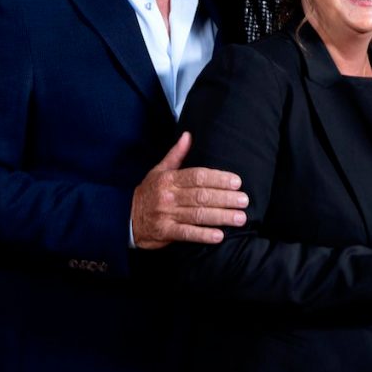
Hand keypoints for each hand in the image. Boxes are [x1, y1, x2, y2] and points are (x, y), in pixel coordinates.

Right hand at [130, 132, 246, 248]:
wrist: (127, 217)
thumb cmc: (149, 192)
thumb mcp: (159, 170)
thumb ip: (176, 154)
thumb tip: (189, 135)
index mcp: (169, 179)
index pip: (198, 176)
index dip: (218, 178)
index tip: (236, 182)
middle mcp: (168, 196)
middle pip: (201, 195)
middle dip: (225, 198)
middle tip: (244, 200)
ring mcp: (166, 214)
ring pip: (197, 215)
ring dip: (221, 217)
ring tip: (240, 218)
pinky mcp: (165, 232)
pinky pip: (186, 234)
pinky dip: (203, 235)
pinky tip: (219, 236)